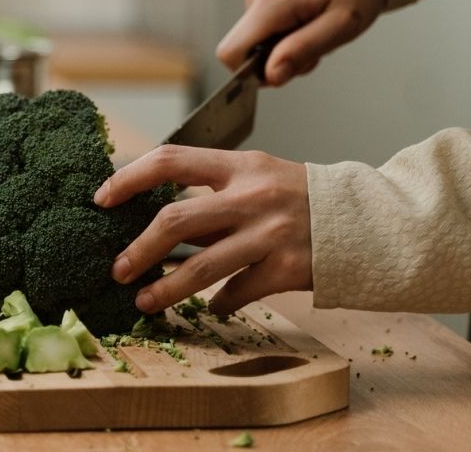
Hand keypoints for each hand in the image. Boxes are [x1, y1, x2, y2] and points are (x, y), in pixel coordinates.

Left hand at [94, 145, 311, 315]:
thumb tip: (154, 217)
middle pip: (176, 221)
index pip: (170, 160)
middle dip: (138, 249)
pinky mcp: (287, 269)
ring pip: (201, 267)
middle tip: (116, 269)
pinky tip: (210, 309)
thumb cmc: (301, 198)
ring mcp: (271, 234)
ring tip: (143, 301)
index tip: (102, 198)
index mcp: (240, 165)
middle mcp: (252, 196)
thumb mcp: (259, 178)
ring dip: (165, 289)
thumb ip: (213, 194)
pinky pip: (238, 293)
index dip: (129, 177)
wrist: (368, 221)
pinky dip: (219, 304)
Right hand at [217, 0, 385, 85]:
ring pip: (257, 37)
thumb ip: (303, 50)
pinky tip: (309, 14)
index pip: (231, 51)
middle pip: (247, 48)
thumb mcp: (342, 25)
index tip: (284, 70)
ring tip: (317, 25)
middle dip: (279, 57)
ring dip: (286, 42)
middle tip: (316, 43)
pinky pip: (264, 22)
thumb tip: (270, 75)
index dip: (251, 72)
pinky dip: (286, 28)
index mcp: (272, 0)